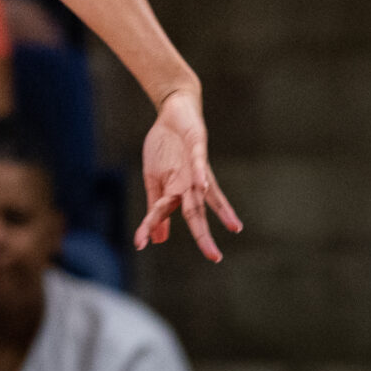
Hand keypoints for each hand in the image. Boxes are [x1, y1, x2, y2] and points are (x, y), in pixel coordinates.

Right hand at [134, 87, 242, 259]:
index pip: (165, 214)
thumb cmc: (166, 147)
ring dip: (219, 210)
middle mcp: (191, 184)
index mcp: (178, 191)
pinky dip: (201, 175)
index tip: (138, 245)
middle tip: (214, 258)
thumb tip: (159, 239)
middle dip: (204, 235)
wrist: (174, 113)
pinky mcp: (197, 147)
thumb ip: (158, 207)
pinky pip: (199, 163)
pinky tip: (201, 185)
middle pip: (197, 213)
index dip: (152, 228)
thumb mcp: (155, 178)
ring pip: (207, 193)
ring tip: (232, 227)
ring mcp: (196, 167)